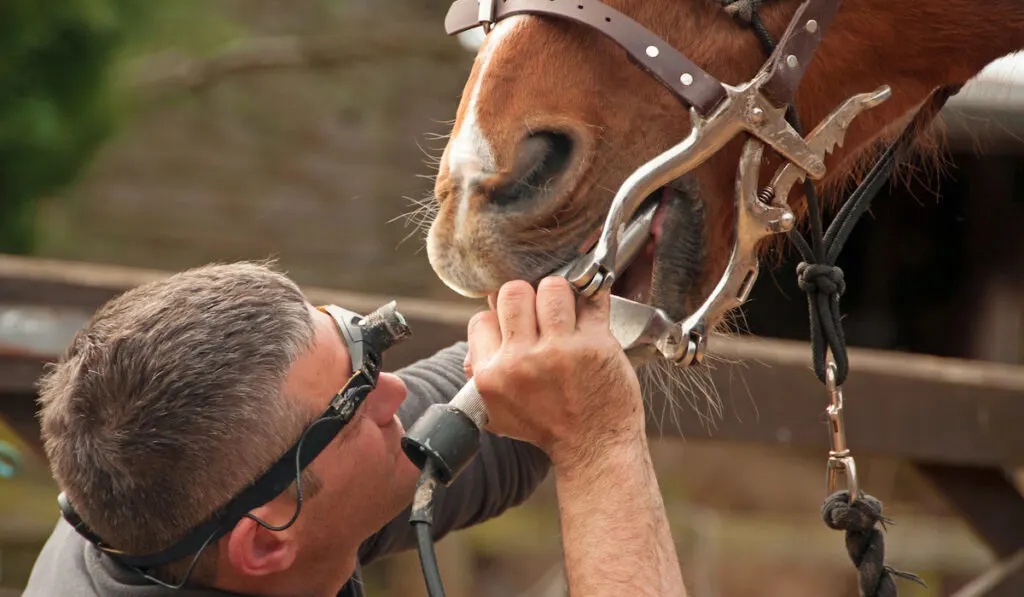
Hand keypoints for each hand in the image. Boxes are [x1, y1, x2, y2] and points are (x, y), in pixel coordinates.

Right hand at [465, 276, 643, 467]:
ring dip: (560, 293)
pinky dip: (593, 295)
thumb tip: (482, 330)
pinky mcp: (594, 344)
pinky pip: (592, 299)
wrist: (594, 448)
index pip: (482, 319)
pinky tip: (591, 303)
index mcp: (491, 376)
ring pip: (551, 287)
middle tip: (540, 311)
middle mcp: (521, 361)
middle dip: (527, 296)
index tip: (516, 325)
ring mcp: (559, 351)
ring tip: (566, 308)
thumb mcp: (497, 411)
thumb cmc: (548, 427)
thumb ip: (480, 372)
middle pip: (513, 292)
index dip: (499, 318)